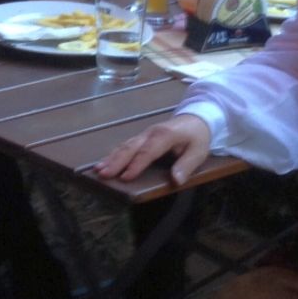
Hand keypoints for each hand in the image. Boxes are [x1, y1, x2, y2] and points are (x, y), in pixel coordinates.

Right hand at [95, 114, 214, 184]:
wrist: (196, 118)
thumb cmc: (197, 137)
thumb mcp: (198, 152)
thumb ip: (186, 165)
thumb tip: (175, 180)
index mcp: (165, 136)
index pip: (148, 152)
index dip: (136, 165)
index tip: (125, 177)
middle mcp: (150, 133)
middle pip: (131, 148)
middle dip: (116, 161)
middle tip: (103, 174)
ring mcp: (144, 134)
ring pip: (125, 145)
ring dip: (111, 158)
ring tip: (98, 170)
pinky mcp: (141, 137)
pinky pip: (126, 145)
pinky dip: (114, 154)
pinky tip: (104, 163)